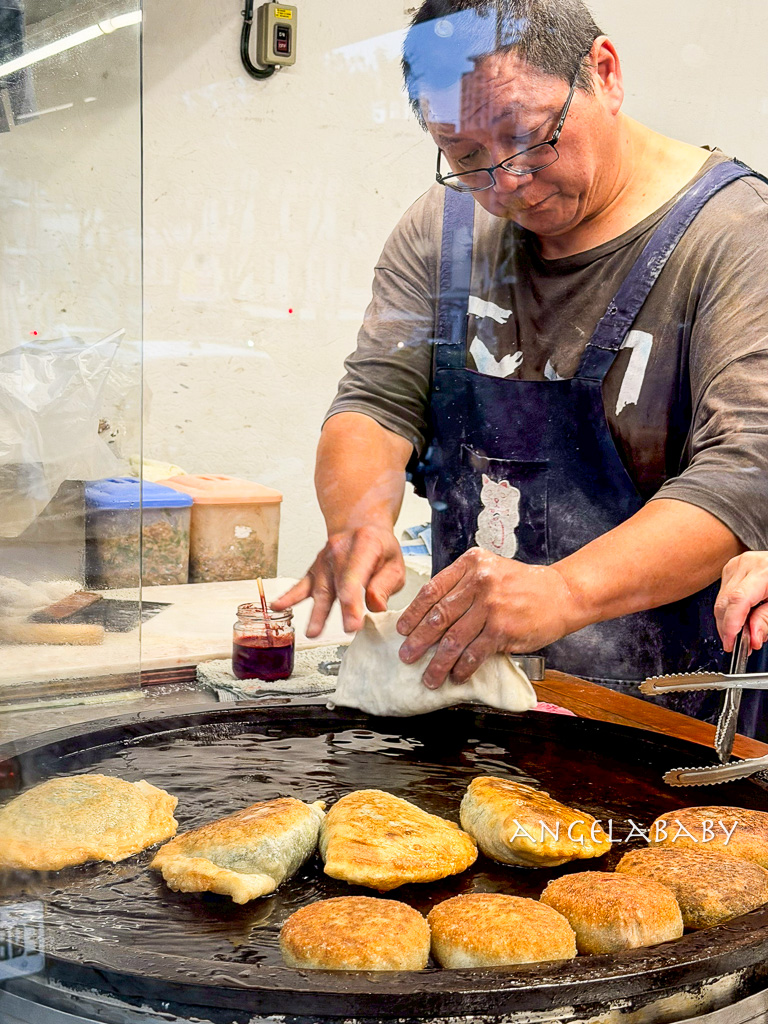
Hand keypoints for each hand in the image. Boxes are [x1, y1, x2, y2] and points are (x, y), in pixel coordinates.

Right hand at [271, 525, 405, 637]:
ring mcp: (324, 560)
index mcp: (364, 544)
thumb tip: (375, 605)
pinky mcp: (314, 570)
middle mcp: (339, 549)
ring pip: (320, 588)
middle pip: (338, 584)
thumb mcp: (394, 562)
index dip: (355, 601)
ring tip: (313, 632)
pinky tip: (279, 606)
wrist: (360, 526)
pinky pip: (302, 584)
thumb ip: (385, 584)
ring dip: (317, 612)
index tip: (356, 623)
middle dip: (340, 609)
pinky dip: (290, 596)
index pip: (356, 576)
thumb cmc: (378, 547)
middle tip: (346, 629)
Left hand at [395, 548, 581, 688]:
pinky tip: (456, 676)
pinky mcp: (503, 629)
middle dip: (418, 640)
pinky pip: (475, 653)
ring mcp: (491, 606)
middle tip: (406, 655)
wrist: (561, 593)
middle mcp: (479, 582)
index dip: (412, 613)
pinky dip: (463, 668)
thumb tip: (429, 615)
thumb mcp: (489, 570)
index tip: (402, 629)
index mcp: (470, 565)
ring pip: (454, 639)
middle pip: (438, 616)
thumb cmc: (522, 585)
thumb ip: (462, 585)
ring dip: (438, 662)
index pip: (432, 590)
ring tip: (429, 676)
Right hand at [714, 552, 767, 651]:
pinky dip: (730, 611)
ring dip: (728, 621)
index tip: (731, 643)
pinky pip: (723, 595)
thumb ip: (767, 619)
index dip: (731, 625)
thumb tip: (753, 638)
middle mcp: (744, 566)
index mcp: (762, 571)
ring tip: (745, 632)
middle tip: (742, 645)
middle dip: (728, 628)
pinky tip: (742, 619)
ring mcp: (734, 567)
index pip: (737, 600)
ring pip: (720, 601)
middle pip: (724, 602)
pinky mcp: (730, 571)